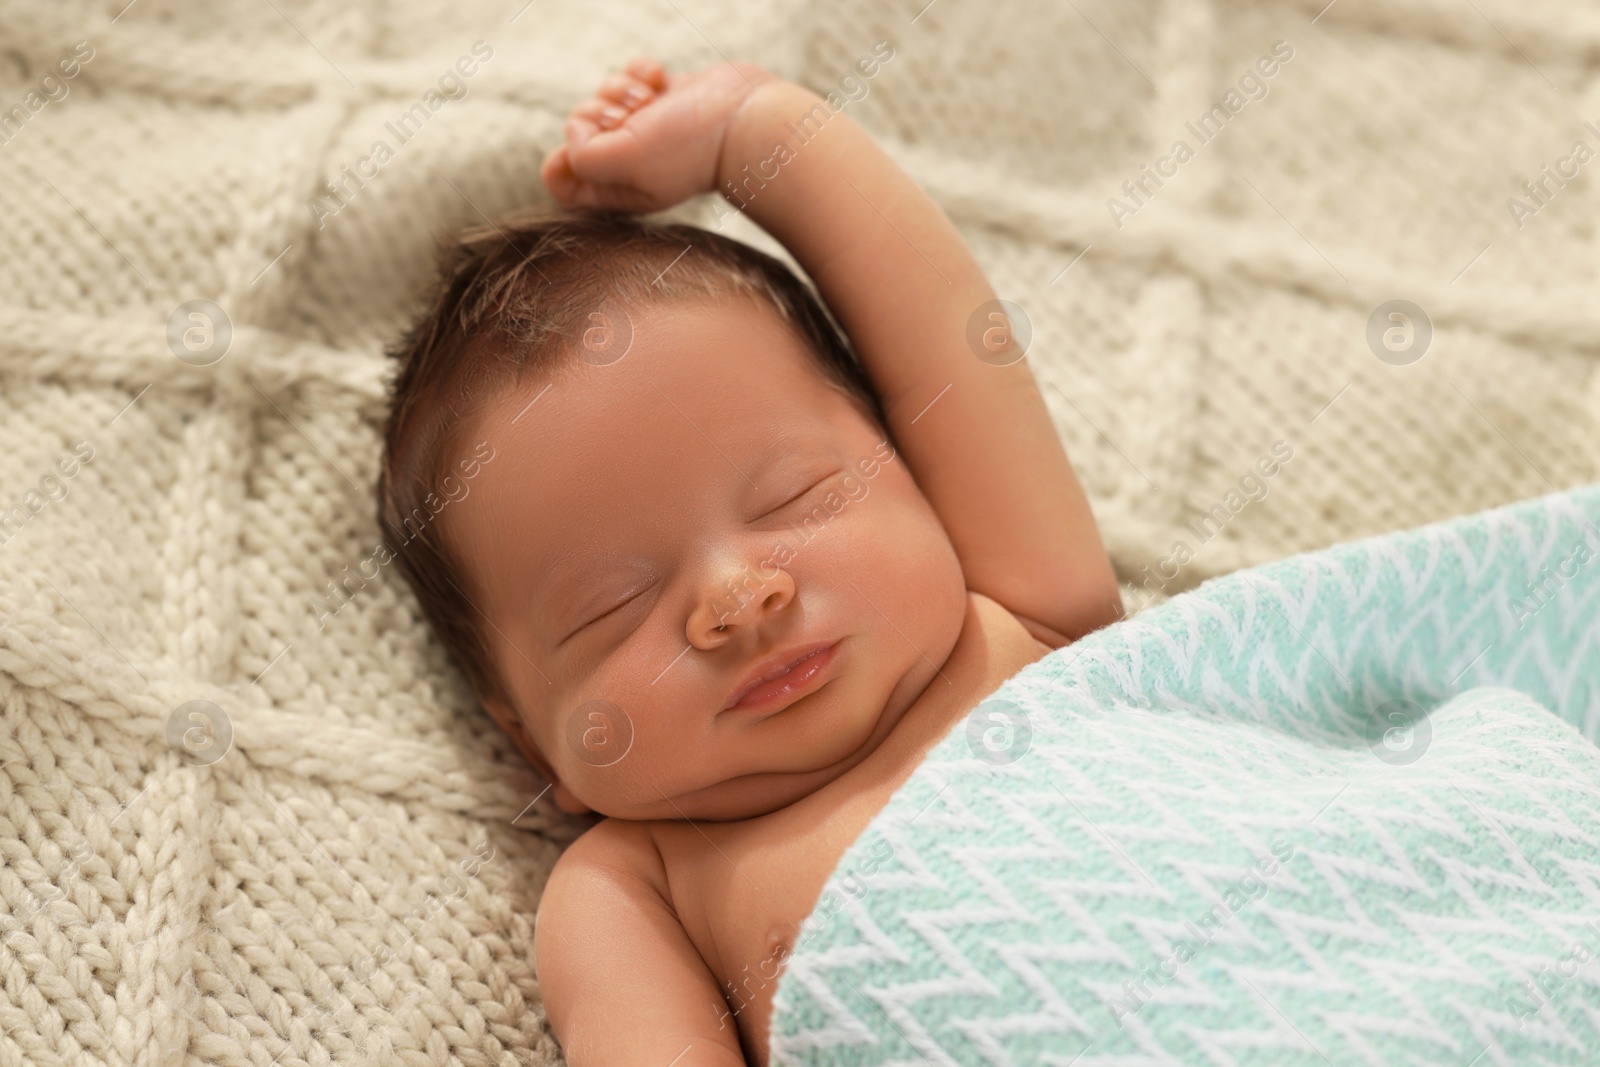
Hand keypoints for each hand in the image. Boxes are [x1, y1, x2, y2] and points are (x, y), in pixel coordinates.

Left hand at [540, 56, 777, 213]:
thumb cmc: (690, 147)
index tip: (588, 143)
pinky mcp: (664, 100)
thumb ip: (582, 156)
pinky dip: (639, 71)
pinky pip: (630, 75)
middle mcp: (629, 164)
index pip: (563, 183)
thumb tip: (577, 130)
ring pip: (603, 97)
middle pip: (579, 131)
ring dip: (620, 88)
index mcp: (617, 191)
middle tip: (630, 117)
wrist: (747, 120)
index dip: (563, 159)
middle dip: (598, 113)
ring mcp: (647, 130)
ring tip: (650, 98)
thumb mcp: (625, 161)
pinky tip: (659, 79)